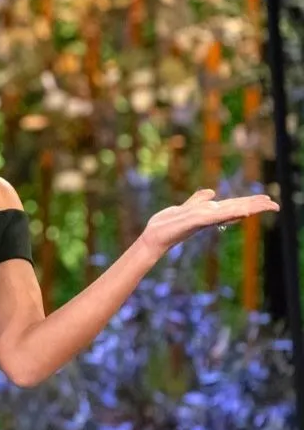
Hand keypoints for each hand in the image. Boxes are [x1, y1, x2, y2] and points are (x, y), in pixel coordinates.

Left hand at [138, 188, 279, 254]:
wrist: (153, 236)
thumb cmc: (168, 225)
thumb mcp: (185, 208)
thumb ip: (198, 200)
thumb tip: (212, 193)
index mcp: (209, 213)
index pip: (233, 205)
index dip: (250, 202)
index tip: (267, 200)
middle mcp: (209, 217)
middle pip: (236, 208)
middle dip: (255, 206)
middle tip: (275, 205)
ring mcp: (203, 219)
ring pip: (230, 211)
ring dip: (248, 208)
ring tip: (265, 206)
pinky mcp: (195, 221)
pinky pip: (215, 217)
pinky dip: (229, 214)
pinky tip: (241, 212)